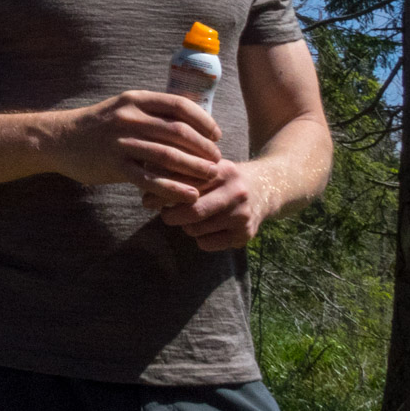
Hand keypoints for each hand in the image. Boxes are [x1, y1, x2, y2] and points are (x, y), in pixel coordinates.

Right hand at [48, 91, 222, 205]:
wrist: (59, 139)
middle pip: (178, 132)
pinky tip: (189, 195)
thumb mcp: (122, 109)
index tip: (216, 135)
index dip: (203, 121)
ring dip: (194, 168)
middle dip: (204, 147)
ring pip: (168, 156)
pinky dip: (173, 188)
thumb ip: (150, 113)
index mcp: (135, 100)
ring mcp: (120, 142)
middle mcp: (129, 118)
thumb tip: (187, 123)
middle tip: (217, 160)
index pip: (179, 106)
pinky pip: (150, 180)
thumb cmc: (97, 126)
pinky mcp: (113, 165)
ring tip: (210, 176)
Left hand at [150, 159, 270, 251]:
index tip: (148, 199)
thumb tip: (143, 174)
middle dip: (170, 215)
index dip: (162, 194)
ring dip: (185, 226)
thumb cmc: (224, 177)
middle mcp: (236, 193)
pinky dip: (199, 239)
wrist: (266, 187)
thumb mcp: (209, 167)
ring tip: (189, 218)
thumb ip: (181, 170)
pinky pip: (207, 244)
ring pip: (196, 230)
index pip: (185, 185)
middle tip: (164, 214)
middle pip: (191, 212)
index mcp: (223, 171)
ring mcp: (242, 215)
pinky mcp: (245, 235)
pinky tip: (205, 228)